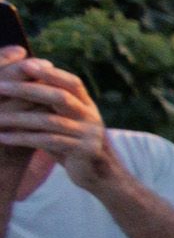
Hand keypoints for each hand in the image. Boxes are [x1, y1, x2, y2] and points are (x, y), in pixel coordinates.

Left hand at [0, 57, 120, 192]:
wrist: (99, 173)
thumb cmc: (72, 142)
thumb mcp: (66, 120)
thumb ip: (51, 104)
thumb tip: (21, 81)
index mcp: (86, 104)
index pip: (71, 82)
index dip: (50, 73)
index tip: (24, 65)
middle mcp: (90, 115)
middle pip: (60, 97)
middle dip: (27, 90)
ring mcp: (89, 134)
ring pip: (51, 121)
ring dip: (19, 118)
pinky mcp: (84, 151)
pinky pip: (49, 142)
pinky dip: (24, 139)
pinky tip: (4, 138)